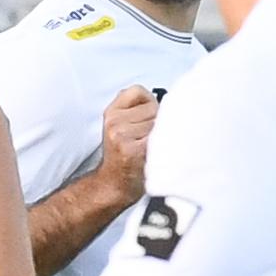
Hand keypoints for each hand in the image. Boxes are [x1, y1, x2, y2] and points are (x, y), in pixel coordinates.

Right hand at [95, 84, 156, 209]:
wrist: (115, 185)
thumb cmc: (125, 156)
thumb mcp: (119, 125)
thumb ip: (133, 106)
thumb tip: (163, 96)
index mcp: (111, 114)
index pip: (138, 91)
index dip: (148, 103)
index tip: (145, 119)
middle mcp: (114, 123)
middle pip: (154, 106)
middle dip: (158, 120)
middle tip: (148, 139)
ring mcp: (123, 136)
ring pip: (161, 121)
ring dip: (163, 134)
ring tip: (152, 147)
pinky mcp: (135, 150)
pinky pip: (162, 136)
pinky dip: (165, 144)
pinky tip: (155, 154)